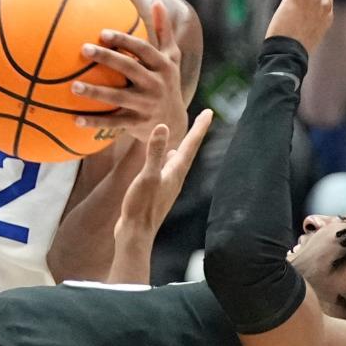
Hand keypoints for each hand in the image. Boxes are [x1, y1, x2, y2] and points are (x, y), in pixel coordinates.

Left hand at [73, 1, 187, 144]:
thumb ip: (163, 31)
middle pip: (129, 68)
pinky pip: (113, 123)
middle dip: (107, 58)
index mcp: (163, 65)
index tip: (103, 33)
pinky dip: (95, 122)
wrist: (174, 122)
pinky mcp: (137, 123)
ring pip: (118, 97)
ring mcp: (146, 105)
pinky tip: (75, 120)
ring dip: (95, 92)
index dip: (124, 41)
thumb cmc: (167, 81)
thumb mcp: (171, 57)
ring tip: (73, 87)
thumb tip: (157, 2)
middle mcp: (156, 84)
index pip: (143, 49)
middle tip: (84, 49)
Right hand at [114, 109, 214, 238]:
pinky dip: (167, 157)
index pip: (191, 144)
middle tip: (203, 117)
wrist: (135, 234)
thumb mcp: (147, 176)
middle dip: (195, 133)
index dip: (200, 127)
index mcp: (175, 172)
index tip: (209, 111)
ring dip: (183, 145)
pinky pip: (166, 167)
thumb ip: (154, 152)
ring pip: (178, 159)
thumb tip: (163, 127)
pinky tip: (164, 157)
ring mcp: (167, 185)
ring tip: (186, 134)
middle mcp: (175, 177)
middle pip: (188, 150)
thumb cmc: (141, 206)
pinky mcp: (157, 191)